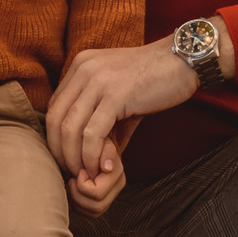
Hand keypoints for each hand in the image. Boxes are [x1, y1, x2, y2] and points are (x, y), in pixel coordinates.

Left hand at [45, 41, 194, 184]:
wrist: (183, 60)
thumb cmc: (154, 79)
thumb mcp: (117, 91)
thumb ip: (98, 113)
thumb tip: (86, 149)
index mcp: (80, 65)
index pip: (54, 106)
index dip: (55, 136)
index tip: (67, 158)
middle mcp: (84, 69)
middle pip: (55, 119)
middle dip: (60, 151)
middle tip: (72, 172)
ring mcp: (98, 81)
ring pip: (70, 128)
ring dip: (75, 158)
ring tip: (86, 175)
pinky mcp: (116, 96)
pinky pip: (93, 133)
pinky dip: (92, 156)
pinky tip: (103, 169)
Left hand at [66, 133, 129, 217]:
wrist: (91, 143)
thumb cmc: (90, 141)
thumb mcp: (98, 141)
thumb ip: (104, 151)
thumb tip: (107, 168)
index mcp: (116, 173)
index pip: (97, 193)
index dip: (82, 183)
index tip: (78, 170)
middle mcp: (117, 186)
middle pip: (96, 206)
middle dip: (78, 194)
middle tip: (72, 178)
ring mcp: (110, 196)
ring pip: (92, 212)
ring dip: (76, 199)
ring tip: (72, 183)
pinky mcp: (100, 201)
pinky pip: (88, 212)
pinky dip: (77, 203)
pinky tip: (73, 189)